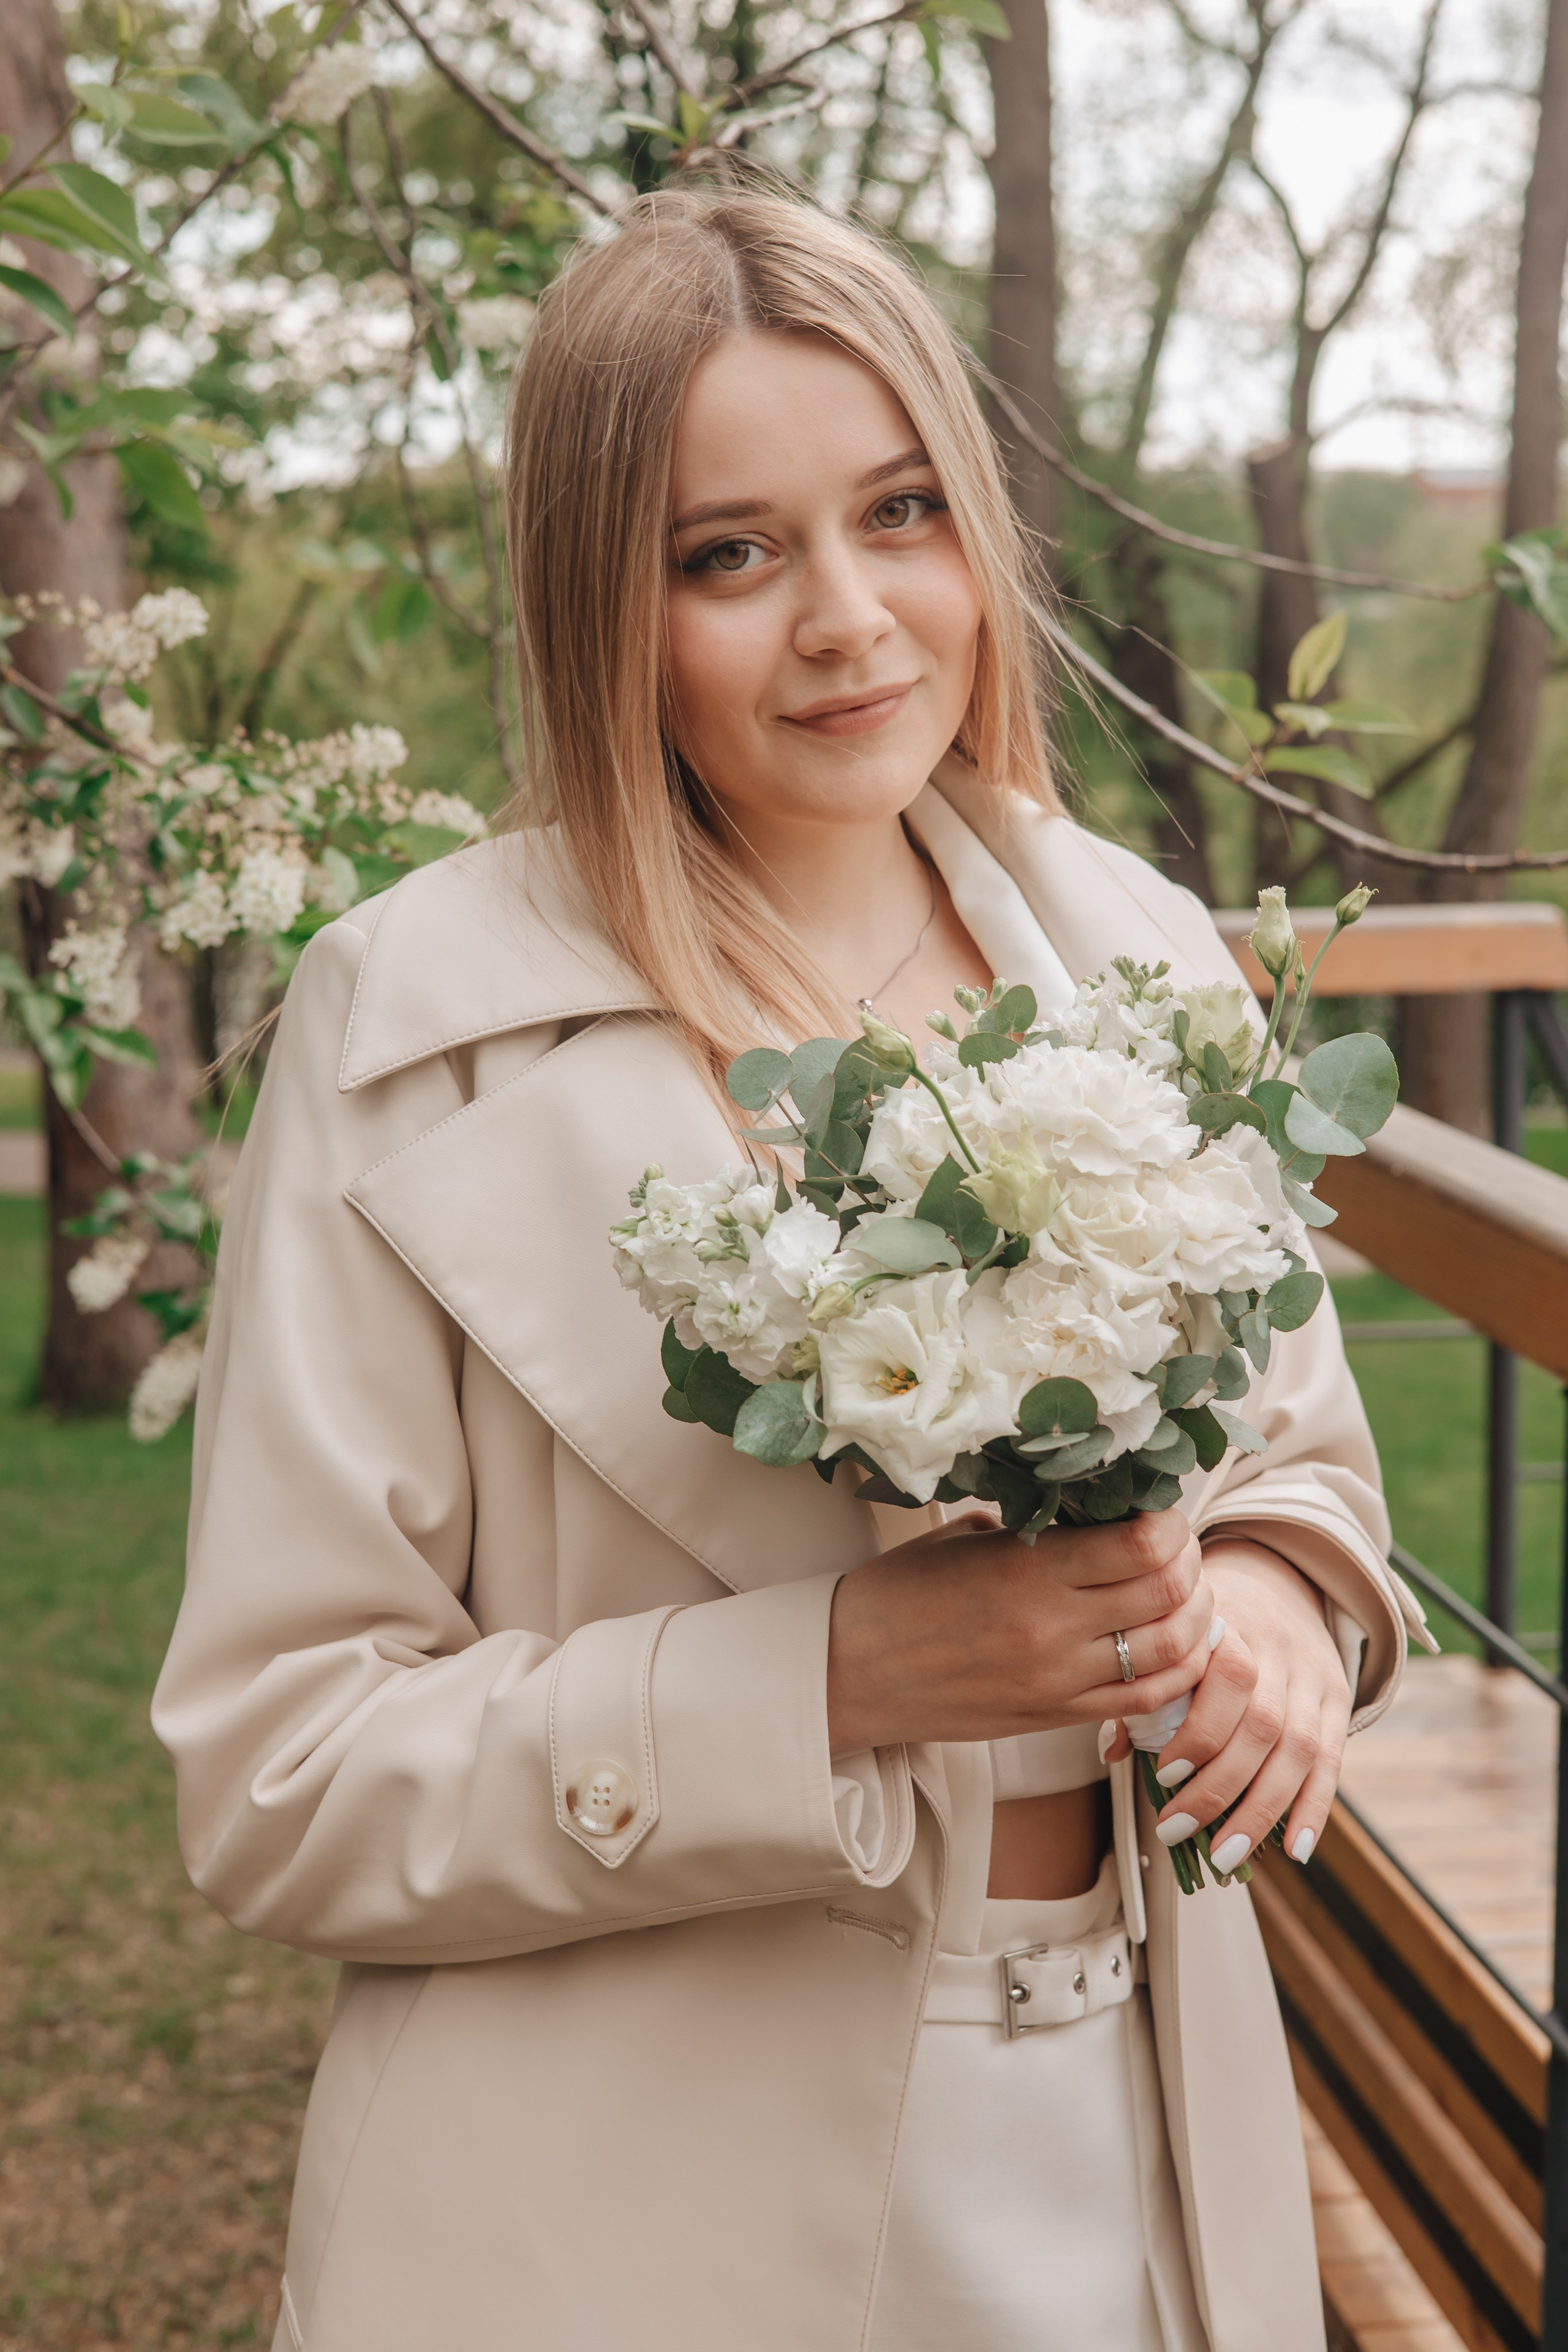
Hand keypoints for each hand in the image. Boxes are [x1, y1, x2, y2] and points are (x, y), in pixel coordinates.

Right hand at [826, 1506, 1214, 1752]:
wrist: (849, 1672)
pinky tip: (1174, 1648)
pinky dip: (1177, 1672)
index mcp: (1028, 1570)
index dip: (1170, 1524)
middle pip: (1169, 1593)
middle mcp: (1053, 1627)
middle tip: (1179, 1549)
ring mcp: (1059, 1679)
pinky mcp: (1056, 1716)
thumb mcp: (963, 1539)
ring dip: (1194, 1618)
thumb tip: (1091, 1512)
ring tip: (1185, 1595)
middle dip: (1190, 1564)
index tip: (1160, 1512)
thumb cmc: (898, 1595)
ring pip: (1172, 1650)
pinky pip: (1144, 1700)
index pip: (1142, 1545)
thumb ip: (1032, 1528)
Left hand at [1143, 1538, 1349, 1872]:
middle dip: (1219, 1788)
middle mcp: (1278, 1649)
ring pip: (1299, 1749)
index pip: (1228, 1677)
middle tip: (1176, 1831)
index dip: (1199, 1732)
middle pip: (1262, 1724)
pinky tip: (1297, 1849)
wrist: (1277, 1578)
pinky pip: (1332, 1759)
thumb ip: (1145, 1687)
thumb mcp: (1174, 1632)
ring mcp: (1313, 1676)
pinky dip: (1315, 1807)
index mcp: (1230, 1624)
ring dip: (1262, 1811)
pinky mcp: (1337, 1699)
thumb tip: (1111, 1751)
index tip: (1164, 1776)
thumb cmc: (1206, 1621)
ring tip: (1224, 1856)